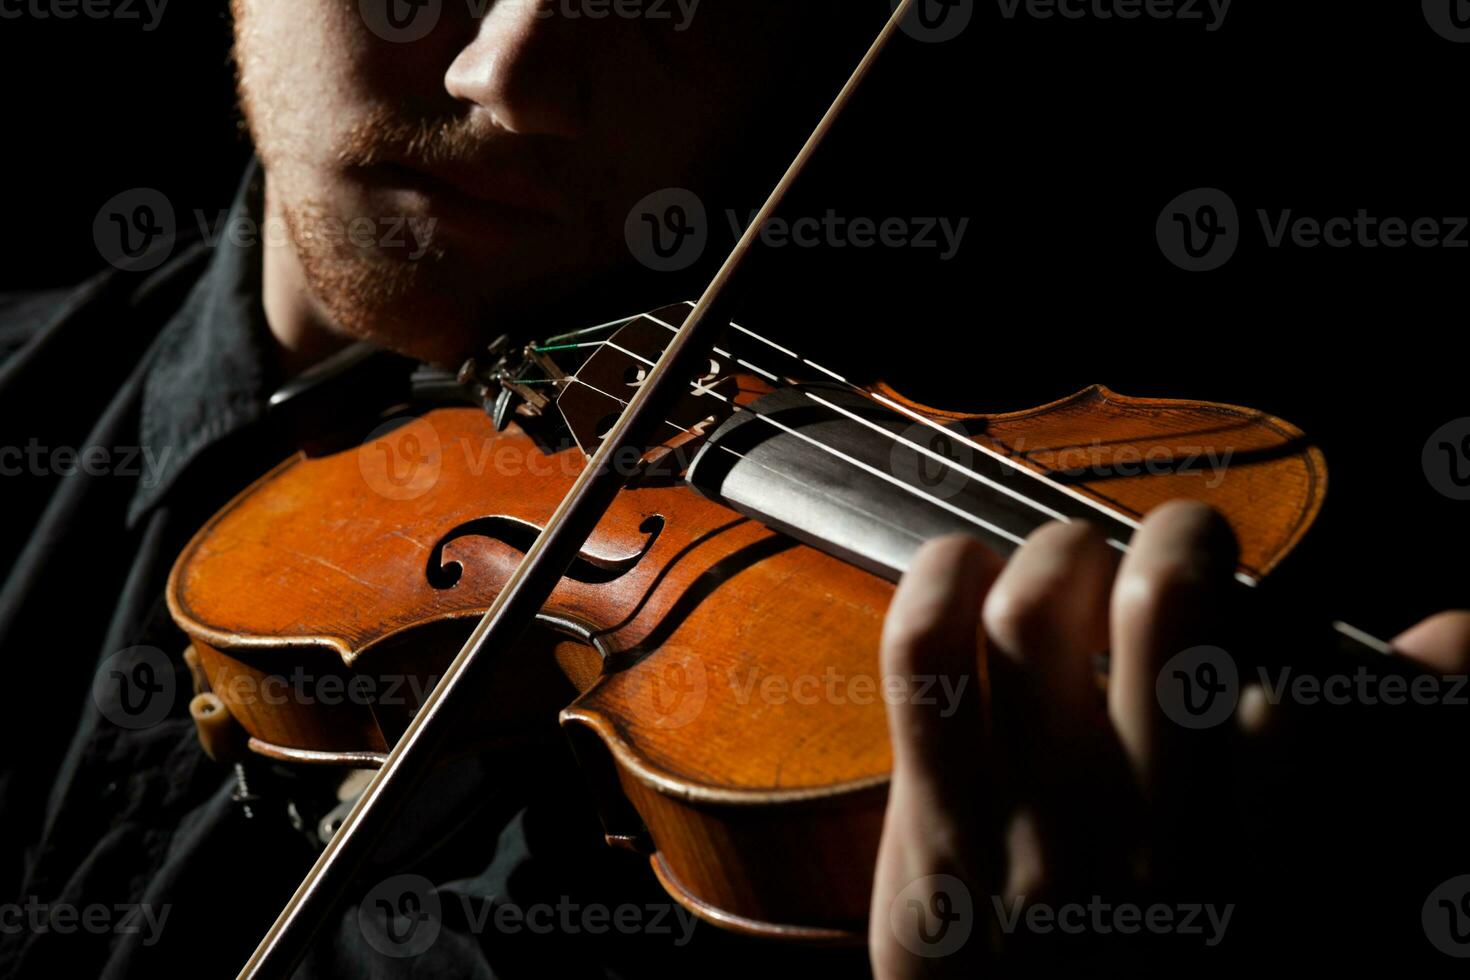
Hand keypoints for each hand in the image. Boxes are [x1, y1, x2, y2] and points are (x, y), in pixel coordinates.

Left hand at [868, 500, 1469, 975]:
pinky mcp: (930, 814)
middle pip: (1164, 614)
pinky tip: (962, 568)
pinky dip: (941, 579)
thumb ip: (1346, 776)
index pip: (1296, 706)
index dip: (1298, 638)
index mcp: (1241, 865)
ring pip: (1033, 617)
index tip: (1269, 627)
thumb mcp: (1271, 914)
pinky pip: (921, 658)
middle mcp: (1138, 827)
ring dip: (1059, 555)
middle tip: (1180, 548)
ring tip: (1072, 564)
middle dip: (1180, 541)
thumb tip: (1453, 634)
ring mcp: (1021, 816)